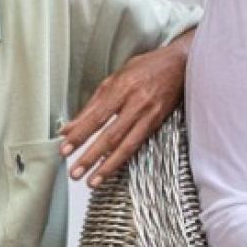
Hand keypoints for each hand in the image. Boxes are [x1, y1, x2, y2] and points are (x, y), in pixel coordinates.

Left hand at [60, 40, 187, 184]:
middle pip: (110, 135)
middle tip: (76, 171)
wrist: (180, 66)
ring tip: (93, 180)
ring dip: (107, 166)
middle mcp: (136, 103)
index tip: (66, 148)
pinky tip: (111, 169)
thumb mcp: (115, 78)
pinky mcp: (157, 124)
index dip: (80, 135)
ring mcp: (149, 115)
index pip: (96, 117)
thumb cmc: (146, 68)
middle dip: (90, 156)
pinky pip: (137, 145)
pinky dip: (122, 159)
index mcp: (122, 88)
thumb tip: (70, 126)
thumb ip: (91, 105)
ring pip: (125, 146)